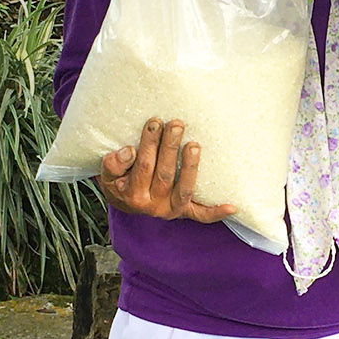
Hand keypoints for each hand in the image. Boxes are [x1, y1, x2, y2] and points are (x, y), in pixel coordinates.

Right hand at [98, 117, 237, 222]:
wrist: (123, 203)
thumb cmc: (118, 181)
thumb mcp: (107, 175)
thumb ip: (112, 164)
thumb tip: (129, 151)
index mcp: (132, 195)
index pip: (142, 166)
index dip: (148, 144)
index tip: (154, 123)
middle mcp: (153, 206)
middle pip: (164, 174)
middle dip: (169, 147)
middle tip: (176, 124)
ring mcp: (171, 210)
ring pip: (184, 189)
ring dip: (190, 166)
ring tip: (193, 144)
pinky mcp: (184, 213)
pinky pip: (201, 215)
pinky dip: (216, 212)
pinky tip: (232, 206)